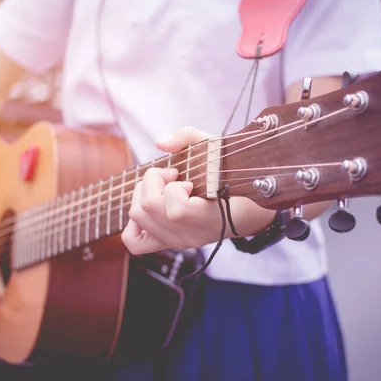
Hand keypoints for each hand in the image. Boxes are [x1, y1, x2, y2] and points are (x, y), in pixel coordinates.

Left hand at [121, 127, 275, 254]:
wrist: (246, 211)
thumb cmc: (232, 177)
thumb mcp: (218, 149)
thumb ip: (189, 138)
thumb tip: (160, 143)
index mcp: (210, 218)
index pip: (177, 210)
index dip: (174, 188)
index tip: (186, 179)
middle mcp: (191, 235)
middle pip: (148, 208)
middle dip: (153, 182)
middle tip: (172, 175)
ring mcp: (178, 242)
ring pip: (137, 218)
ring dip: (143, 193)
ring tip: (162, 187)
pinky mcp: (168, 243)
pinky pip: (135, 242)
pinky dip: (134, 223)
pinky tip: (149, 207)